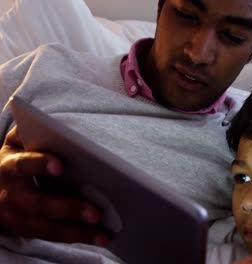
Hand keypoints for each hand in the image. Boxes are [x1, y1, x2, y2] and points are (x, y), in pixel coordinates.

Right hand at [0, 127, 107, 244]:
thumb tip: (47, 123)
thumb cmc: (12, 160)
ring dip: (79, 232)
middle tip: (97, 212)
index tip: (61, 165)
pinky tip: (101, 238)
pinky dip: (78, 238)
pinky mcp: (28, 231)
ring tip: (105, 234)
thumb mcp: (14, 143)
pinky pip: (54, 237)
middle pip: (41, 204)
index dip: (40, 164)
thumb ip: (27, 132)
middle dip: (69, 209)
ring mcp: (18, 217)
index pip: (24, 164)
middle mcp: (12, 195)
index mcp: (10, 167)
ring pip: (49, 228)